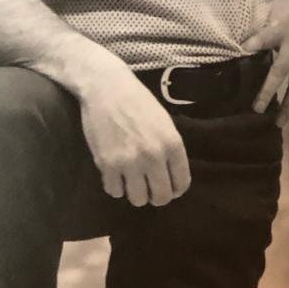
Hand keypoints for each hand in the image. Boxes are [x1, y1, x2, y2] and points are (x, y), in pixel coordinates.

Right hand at [78, 65, 190, 206]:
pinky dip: (115, 186)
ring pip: (137, 200)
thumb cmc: (138, 101)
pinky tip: (115, 173)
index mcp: (172, 144)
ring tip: (131, 180)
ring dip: (135, 192)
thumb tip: (172, 177)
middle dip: (156, 196)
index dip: (175, 189)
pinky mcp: (107, 165)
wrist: (107, 88)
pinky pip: (114, 192)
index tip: (168, 186)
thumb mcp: (165, 123)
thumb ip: (170, 150)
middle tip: (149, 187)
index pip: (181, 184)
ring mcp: (130, 162)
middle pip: (161, 198)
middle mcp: (154, 156)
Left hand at [243, 0, 288, 125]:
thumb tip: (235, 40)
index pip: (265, 37)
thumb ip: (257, 24)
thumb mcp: (274, 6)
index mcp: (281, 27)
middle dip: (269, 91)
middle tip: (257, 110)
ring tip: (279, 123)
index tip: (241, 52)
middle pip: (282, 71)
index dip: (254, 44)